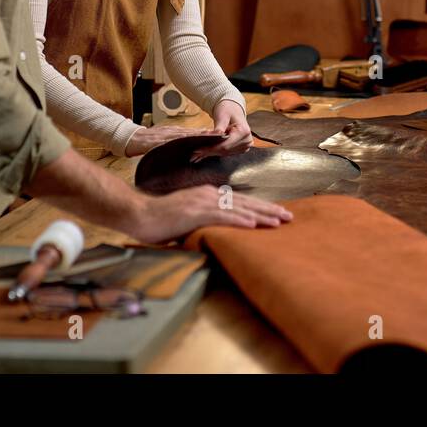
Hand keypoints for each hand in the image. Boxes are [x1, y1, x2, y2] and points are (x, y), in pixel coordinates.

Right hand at [123, 124, 220, 157]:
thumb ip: (177, 142)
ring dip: (197, 136)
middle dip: (206, 134)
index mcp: (175, 132)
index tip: (219, 135)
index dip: (206, 134)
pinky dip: (181, 140)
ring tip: (210, 137)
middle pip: (193, 132)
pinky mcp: (159, 140)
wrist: (132, 139)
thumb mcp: (165, 140)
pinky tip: (189, 141)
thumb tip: (191, 150)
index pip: (194, 133)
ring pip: (185, 135)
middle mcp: (173, 132)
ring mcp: (166, 135)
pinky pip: (171, 140)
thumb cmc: (148, 142)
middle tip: (220, 135)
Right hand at [126, 186, 291, 243]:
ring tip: (278, 221)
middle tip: (288, 217)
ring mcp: (201, 203)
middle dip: (268, 210)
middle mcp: (208, 195)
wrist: (137, 213)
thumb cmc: (159, 219)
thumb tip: (219, 231)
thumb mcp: (187, 218)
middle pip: (244, 203)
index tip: (277, 214)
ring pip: (238, 209)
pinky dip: (238, 220)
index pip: (240, 202)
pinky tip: (252, 225)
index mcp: (207, 196)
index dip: (260, 208)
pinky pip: (221, 217)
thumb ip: (204, 220)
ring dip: (260, 215)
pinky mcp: (194, 212)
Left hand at [194, 100, 251, 160]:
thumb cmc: (228, 109)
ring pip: (224, 153)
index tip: (198, 150)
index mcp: (244, 132)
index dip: (211, 148)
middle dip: (209, 152)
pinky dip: (215, 152)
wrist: (233, 109)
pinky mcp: (240, 149)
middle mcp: (247, 141)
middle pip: (224, 151)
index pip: (226, 145)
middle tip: (194, 154)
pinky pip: (226, 153)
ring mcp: (245, 146)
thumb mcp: (222, 115)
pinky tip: (204, 153)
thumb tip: (213, 136)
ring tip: (197, 155)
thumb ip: (219, 127)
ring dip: (210, 154)